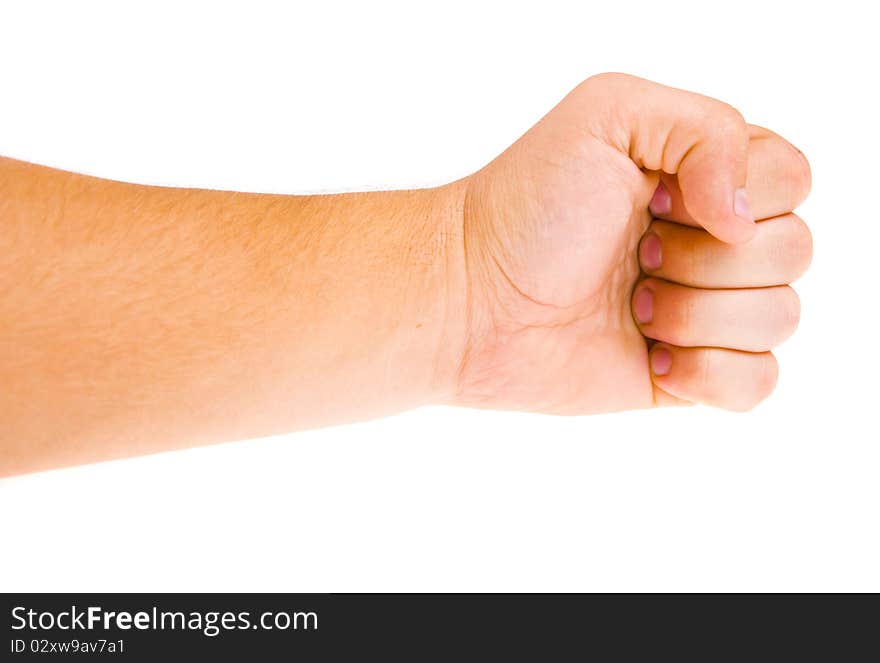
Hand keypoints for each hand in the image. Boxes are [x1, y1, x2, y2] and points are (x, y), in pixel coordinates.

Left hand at [454, 73, 811, 412]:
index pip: (791, 179)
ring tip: (631, 304)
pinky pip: (758, 383)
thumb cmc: (527, 206)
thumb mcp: (609, 115)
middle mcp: (711, 242)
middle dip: (707, 259)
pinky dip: (710, 373)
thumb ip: (706, 129)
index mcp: (703, 176)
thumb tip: (745, 221)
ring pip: (779, 318)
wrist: (470, 300)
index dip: (736, 195)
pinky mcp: (688, 374)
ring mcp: (703, 310)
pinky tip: (650, 355)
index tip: (656, 200)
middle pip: (793, 251)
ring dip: (697, 314)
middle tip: (636, 255)